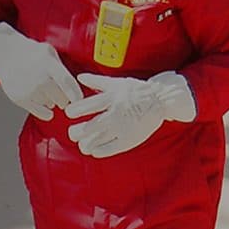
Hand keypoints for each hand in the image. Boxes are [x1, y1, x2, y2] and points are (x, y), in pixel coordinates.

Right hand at [0, 22, 82, 120]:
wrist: (5, 54)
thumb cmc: (31, 53)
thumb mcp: (48, 52)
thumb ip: (61, 68)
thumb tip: (75, 87)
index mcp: (48, 64)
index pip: (67, 83)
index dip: (76, 94)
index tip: (79, 100)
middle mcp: (39, 77)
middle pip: (61, 98)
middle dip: (65, 100)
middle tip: (64, 99)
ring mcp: (29, 89)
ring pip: (51, 104)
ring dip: (52, 102)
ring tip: (44, 93)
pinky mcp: (20, 98)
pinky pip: (40, 112)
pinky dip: (46, 113)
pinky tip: (46, 108)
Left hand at [64, 71, 195, 157]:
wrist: (160, 100)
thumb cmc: (136, 90)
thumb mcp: (117, 82)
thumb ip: (97, 81)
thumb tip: (79, 77)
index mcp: (112, 98)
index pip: (87, 105)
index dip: (75, 110)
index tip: (68, 113)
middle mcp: (116, 114)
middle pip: (89, 127)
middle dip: (76, 132)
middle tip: (72, 133)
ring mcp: (123, 128)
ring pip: (98, 140)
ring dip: (85, 144)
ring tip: (82, 144)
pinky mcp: (130, 139)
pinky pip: (110, 149)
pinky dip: (98, 151)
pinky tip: (94, 150)